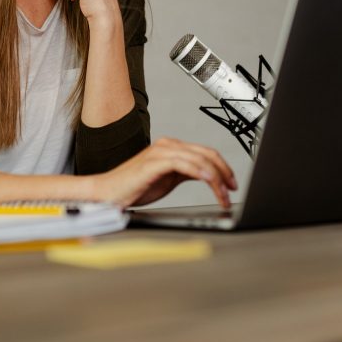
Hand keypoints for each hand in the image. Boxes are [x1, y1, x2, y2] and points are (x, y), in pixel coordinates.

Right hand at [90, 138, 238, 208]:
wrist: (108, 193)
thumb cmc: (135, 187)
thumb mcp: (168, 180)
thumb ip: (186, 173)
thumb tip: (208, 176)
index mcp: (172, 148)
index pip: (205, 153)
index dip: (223, 167)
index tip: (231, 184)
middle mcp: (168, 146)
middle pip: (207, 153)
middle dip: (224, 172)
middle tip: (232, 189)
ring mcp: (161, 152)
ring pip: (199, 159)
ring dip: (217, 178)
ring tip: (223, 194)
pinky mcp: (155, 162)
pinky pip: (185, 164)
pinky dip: (201, 173)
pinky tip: (210, 183)